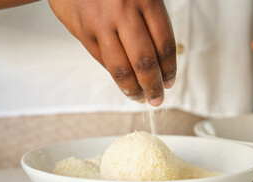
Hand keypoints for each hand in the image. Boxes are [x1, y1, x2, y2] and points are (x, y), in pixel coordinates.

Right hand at [48, 0, 176, 105]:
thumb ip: (151, 21)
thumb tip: (160, 60)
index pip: (164, 45)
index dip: (169, 69)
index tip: (169, 82)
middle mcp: (123, 12)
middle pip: (144, 62)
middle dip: (152, 86)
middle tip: (156, 99)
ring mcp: (101, 23)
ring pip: (121, 67)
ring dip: (132, 88)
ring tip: (139, 97)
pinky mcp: (83, 31)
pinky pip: (102, 61)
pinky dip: (114, 74)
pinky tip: (122, 81)